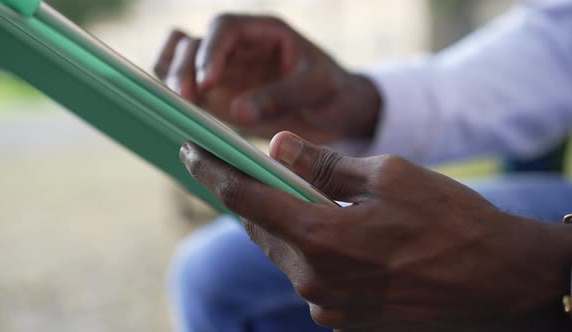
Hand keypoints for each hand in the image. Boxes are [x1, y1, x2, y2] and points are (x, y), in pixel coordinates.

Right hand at [154, 15, 380, 143]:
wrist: (337, 112)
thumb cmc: (333, 91)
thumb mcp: (318, 88)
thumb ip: (281, 96)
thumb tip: (237, 113)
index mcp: (264, 32)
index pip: (224, 26)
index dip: (210, 51)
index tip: (208, 82)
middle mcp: (237, 47)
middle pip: (192, 43)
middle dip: (183, 68)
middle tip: (185, 100)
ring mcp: (224, 72)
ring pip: (178, 61)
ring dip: (170, 80)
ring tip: (177, 108)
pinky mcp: (217, 97)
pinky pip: (185, 90)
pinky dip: (174, 99)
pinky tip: (177, 118)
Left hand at [179, 132, 571, 330]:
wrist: (499, 283)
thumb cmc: (451, 221)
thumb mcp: (389, 175)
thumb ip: (326, 164)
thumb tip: (279, 149)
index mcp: (322, 237)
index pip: (247, 200)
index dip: (214, 173)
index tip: (191, 153)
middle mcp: (315, 280)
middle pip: (260, 230)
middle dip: (249, 198)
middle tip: (240, 171)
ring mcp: (328, 307)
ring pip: (283, 255)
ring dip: (279, 226)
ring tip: (287, 200)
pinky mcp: (343, 321)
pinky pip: (309, 278)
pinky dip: (306, 251)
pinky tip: (327, 235)